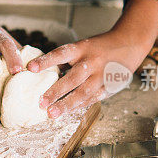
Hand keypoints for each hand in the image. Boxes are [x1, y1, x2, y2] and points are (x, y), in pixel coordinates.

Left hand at [26, 0, 157, 117]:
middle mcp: (92, 62)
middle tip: (40, 103)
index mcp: (81, 48)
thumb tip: (43, 74)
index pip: (60, 54)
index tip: (30, 68)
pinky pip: (94, 98)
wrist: (128, 44)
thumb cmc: (97, 48)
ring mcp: (102, 75)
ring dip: (66, 105)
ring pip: (83, 92)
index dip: (45, 61)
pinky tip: (68, 112)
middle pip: (72, 78)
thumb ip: (65, 60)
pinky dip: (80, 106)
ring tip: (52, 113)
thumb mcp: (81, 47)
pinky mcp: (110, 86)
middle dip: (55, 92)